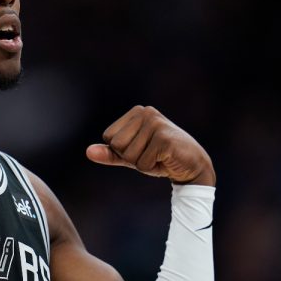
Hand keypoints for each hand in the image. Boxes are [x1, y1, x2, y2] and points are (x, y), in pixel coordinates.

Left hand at [86, 106, 214, 185]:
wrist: (192, 166)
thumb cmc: (160, 158)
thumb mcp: (131, 156)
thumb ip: (110, 153)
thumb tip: (87, 152)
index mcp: (137, 111)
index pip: (109, 137)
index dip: (122, 151)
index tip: (142, 149)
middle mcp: (146, 112)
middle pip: (117, 145)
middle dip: (131, 158)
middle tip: (151, 155)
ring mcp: (156, 124)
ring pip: (129, 155)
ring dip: (143, 164)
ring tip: (158, 157)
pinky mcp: (164, 139)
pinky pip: (143, 163)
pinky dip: (152, 168)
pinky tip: (166, 160)